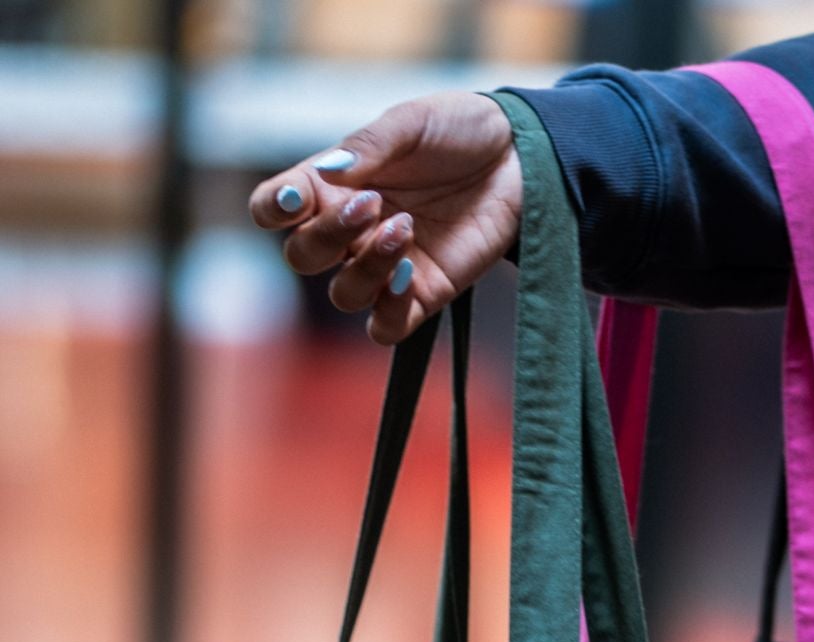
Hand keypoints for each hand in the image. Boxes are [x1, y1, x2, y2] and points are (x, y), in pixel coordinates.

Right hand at [249, 92, 522, 343]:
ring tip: (405, 228)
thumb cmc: (459, 130)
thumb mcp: (410, 123)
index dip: (273, 210)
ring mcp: (385, 266)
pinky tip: (411, 275)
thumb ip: (367, 148)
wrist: (520, 156)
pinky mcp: (423, 294)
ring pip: (344, 295)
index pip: (276, 208)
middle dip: (327, 237)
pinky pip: (386, 327)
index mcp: (334, 184)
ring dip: (367, 267)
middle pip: (304, 257)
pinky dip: (389, 311)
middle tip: (371, 204)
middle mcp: (352, 230)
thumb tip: (330, 175)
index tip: (297, 198)